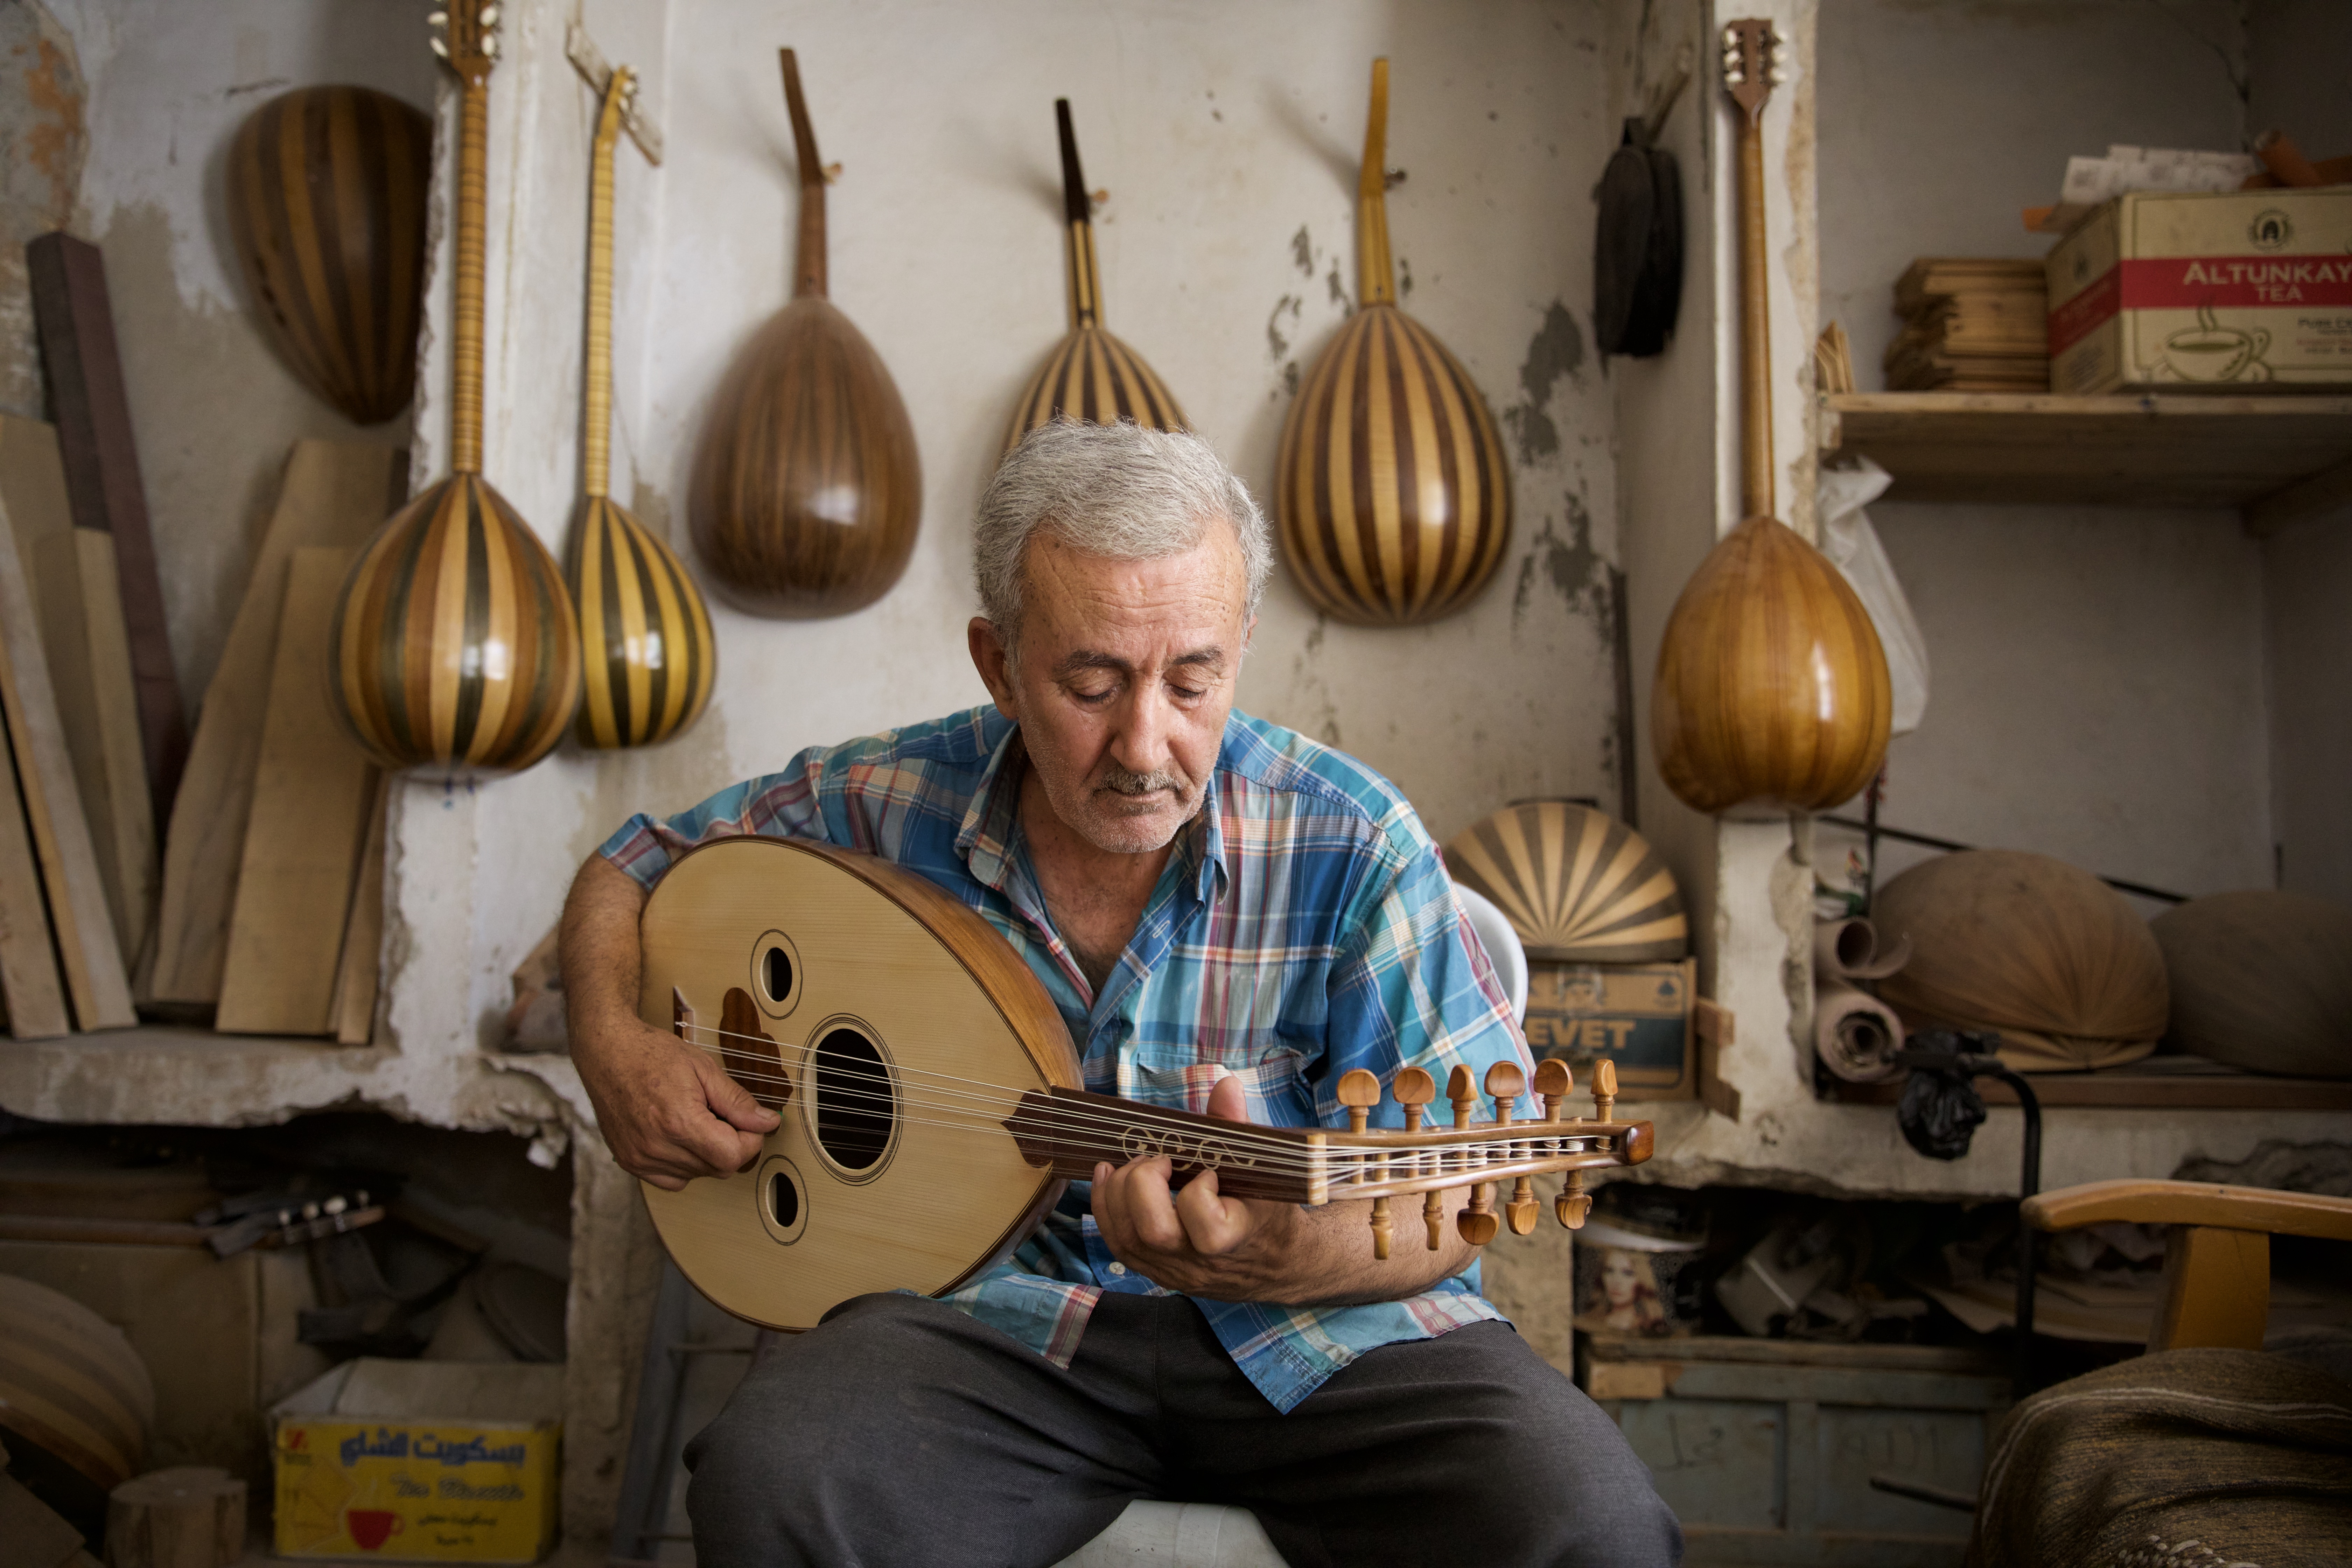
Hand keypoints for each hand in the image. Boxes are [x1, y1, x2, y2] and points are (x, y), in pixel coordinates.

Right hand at [573, 1013, 778, 1190]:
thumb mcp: (704, 1069)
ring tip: (697, 1120)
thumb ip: (737, 1101)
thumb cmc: (652, 1054)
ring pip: (698, 1174)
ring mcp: (640, 1158)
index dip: (750, 1140)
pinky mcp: (629, 1162)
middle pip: (718, 1168)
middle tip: (722, 1115)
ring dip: (708, 1153)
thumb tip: (767, 1122)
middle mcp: (657, 1147)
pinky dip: (685, 1164)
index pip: (733, 1156)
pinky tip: (680, 1136)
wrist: (607, 1052)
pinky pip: (672, 1179)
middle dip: (731, 1144)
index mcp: (679, 1122)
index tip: (749, 1122)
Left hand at [1089, 1074, 1300, 1297]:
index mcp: (1234, 1239)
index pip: (1205, 1226)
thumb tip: (1225, 1086)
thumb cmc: (1265, 1211)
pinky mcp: (1152, 1270)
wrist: (1271, 1262)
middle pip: (1154, 1232)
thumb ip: (1237, 1128)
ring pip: (1127, 1239)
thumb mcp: (1262, 1170)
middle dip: (1144, 1184)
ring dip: (1117, 1191)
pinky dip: (1105, 1206)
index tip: (1208, 1172)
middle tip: (1158, 1161)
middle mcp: (1198, 1262)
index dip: (1198, 1192)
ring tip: (1132, 1164)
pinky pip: (1116, 1244)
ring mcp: (1171, 1270)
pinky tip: (1108, 1176)